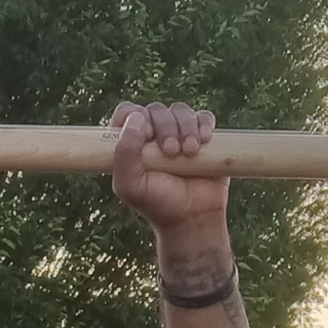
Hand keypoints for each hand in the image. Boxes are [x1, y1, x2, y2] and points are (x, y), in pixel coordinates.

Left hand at [109, 100, 230, 265]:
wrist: (192, 217)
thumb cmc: (157, 203)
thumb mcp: (129, 185)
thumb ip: (124, 153)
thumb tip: (137, 118)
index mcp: (131, 143)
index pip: (128, 112)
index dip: (137, 118)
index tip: (147, 138)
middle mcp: (153, 134)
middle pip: (156, 110)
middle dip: (165, 127)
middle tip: (171, 152)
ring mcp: (179, 133)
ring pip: (180, 111)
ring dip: (186, 127)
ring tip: (189, 152)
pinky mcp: (202, 136)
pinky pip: (203, 116)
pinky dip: (204, 124)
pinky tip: (204, 141)